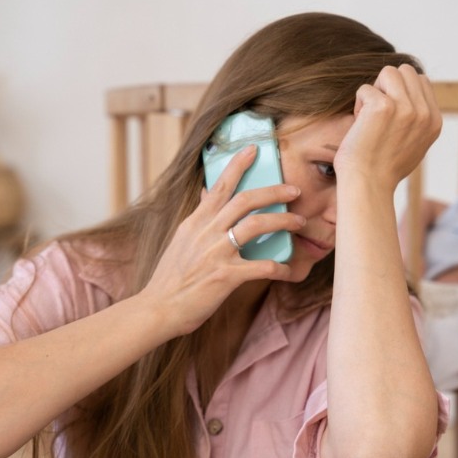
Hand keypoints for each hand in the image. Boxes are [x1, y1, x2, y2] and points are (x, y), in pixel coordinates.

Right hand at [139, 145, 306, 335]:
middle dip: (274, 191)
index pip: (219, 186)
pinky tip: (288, 269)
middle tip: (294, 189)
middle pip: (245, 200)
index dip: (238, 165)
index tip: (254, 150)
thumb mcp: (181, 241)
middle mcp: (206, 232)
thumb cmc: (171, 278)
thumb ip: (198, 218)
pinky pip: (261, 266)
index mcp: (195, 222)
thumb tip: (207, 193)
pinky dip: (279, 267)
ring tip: (298, 222)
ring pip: (256, 225)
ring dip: (282, 221)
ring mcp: (216, 253)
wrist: (158, 308)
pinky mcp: (225, 276)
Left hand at [334, 64, 442, 192]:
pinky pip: (365, 88)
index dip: (400, 92)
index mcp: (435, 121)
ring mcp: (406, 108)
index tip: (390, 117)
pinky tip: (360, 126)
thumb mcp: (415, 144)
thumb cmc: (383, 169)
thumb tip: (412, 95)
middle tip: (377, 114)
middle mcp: (424, 113)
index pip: (421, 81)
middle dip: (387, 86)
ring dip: (374, 91)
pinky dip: (358, 105)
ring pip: (388, 72)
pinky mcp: (383, 106)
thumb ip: (418, 120)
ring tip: (369, 117)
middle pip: (406, 71)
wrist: (368, 186)